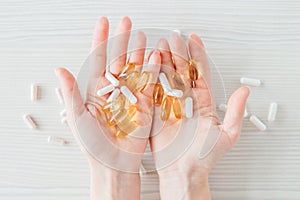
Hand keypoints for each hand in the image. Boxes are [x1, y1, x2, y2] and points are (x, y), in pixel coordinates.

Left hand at [55, 16, 160, 199]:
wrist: (114, 163)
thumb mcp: (78, 117)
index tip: (104, 22)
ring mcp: (131, 95)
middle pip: (119, 59)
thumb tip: (59, 69)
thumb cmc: (93, 144)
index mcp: (96, 90)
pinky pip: (150, 84)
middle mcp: (114, 90)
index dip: (101, 40)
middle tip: (127, 22)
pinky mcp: (145, 104)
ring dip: (139, 51)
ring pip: (135, 68)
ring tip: (142, 35)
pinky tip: (155, 56)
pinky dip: (153, 70)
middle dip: (122, 40)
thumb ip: (71, 92)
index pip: (99, 59)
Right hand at [149, 33, 249, 198]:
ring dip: (163, 61)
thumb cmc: (204, 157)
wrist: (183, 172)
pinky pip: (152, 92)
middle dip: (177, 53)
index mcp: (202, 102)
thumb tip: (245, 90)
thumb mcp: (227, 134)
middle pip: (181, 71)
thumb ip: (235, 111)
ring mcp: (169, 105)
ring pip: (166, 78)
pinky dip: (150, 78)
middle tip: (173, 38)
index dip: (197, 55)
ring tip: (160, 46)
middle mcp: (185, 100)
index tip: (193, 39)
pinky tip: (149, 65)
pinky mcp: (155, 112)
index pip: (199, 73)